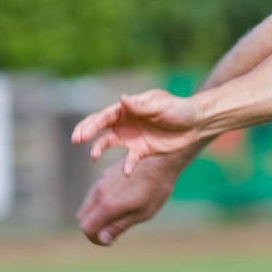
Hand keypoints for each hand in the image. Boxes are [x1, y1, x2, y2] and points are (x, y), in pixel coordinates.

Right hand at [72, 90, 203, 173]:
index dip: (91, 123)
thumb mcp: (160, 105)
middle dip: (86, 132)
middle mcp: (125, 122)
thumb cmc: (178, 109)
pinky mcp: (142, 150)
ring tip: (93, 155)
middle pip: (100, 128)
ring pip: (108, 143)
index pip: (104, 115)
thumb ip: (141, 105)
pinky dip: (127, 166)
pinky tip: (126, 172)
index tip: (82, 132)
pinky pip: (130, 160)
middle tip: (76, 140)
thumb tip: (122, 99)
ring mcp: (132, 137)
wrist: (196, 122)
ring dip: (99, 148)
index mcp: (127, 108)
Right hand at [76, 157, 180, 246]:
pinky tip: (120, 204)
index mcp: (108, 205)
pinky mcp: (104, 175)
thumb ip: (119, 226)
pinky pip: (94, 194)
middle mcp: (99, 192)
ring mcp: (100, 182)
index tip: (111, 241)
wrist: (161, 159)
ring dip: (96, 216)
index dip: (95, 239)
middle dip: (93, 228)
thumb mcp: (142, 213)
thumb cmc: (156, 189)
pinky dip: (99, 204)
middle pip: (82, 218)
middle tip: (113, 231)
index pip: (86, 228)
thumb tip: (102, 238)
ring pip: (87, 205)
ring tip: (119, 218)